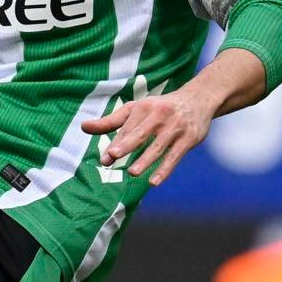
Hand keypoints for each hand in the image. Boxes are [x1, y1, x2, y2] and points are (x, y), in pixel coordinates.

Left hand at [81, 88, 217, 187]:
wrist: (198, 100)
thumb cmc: (159, 108)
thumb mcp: (135, 109)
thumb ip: (111, 121)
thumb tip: (83, 127)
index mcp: (144, 108)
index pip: (128, 128)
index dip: (116, 143)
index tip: (105, 157)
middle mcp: (160, 116)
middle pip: (141, 133)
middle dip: (127, 145)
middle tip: (112, 156)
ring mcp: (176, 128)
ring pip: (158, 146)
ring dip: (145, 160)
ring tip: (132, 173)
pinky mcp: (189, 139)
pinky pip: (175, 156)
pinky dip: (165, 169)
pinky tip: (153, 182)